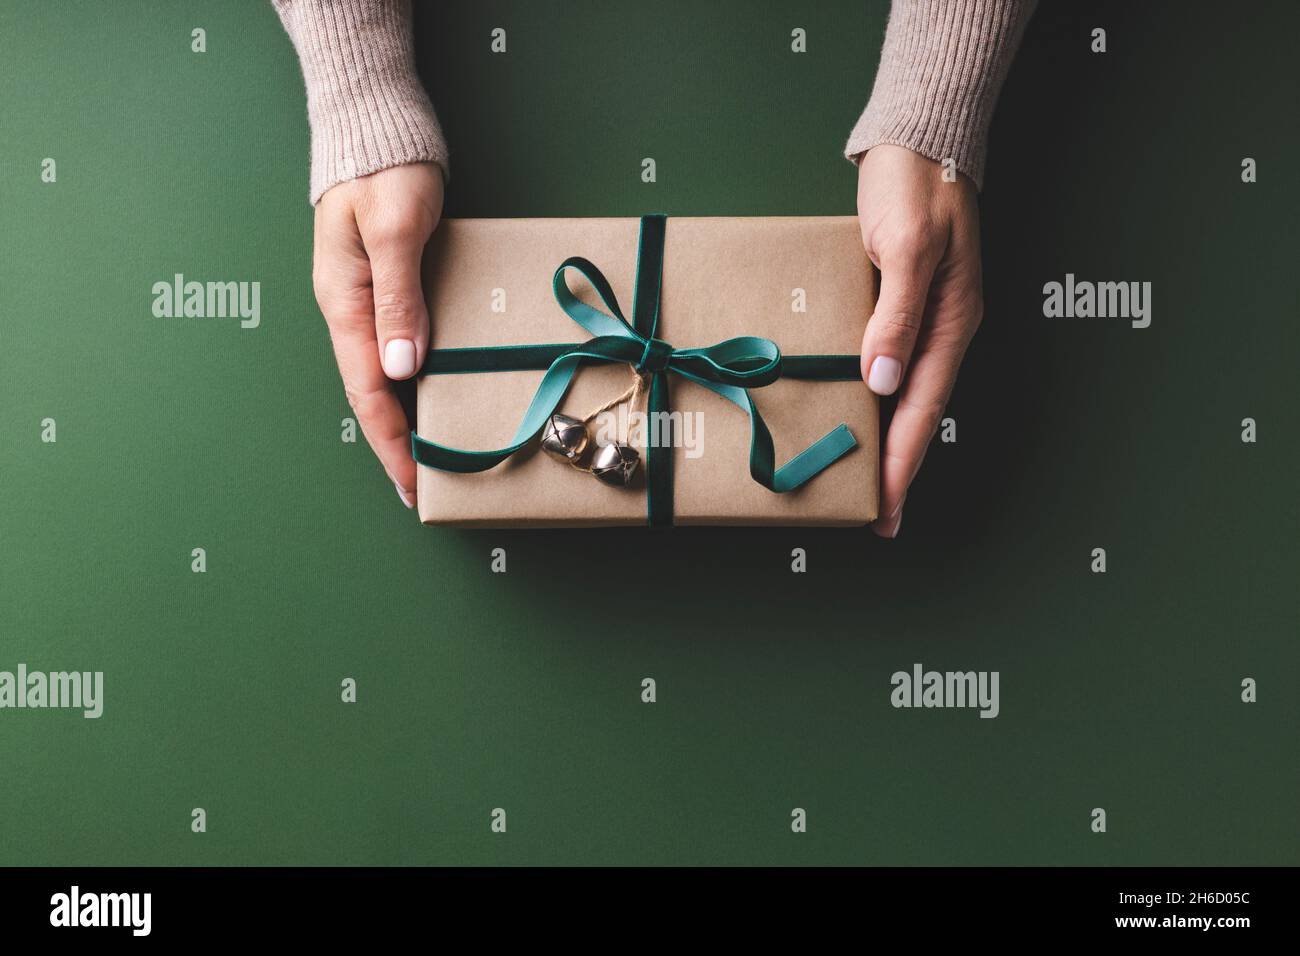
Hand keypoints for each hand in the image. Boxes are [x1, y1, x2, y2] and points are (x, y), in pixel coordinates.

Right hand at [312, 163, 443, 507]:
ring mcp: (368, 301)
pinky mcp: (389, 288)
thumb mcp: (394, 229)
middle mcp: (352, 310)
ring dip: (408, 415)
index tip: (412, 484)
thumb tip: (401, 368)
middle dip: (398, 442)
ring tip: (436, 455)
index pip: (367, 390)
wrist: (378, 126)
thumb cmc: (385, 168)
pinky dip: (417, 381)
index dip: (390, 442)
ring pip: (386, 374)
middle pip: (373, 392)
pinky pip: (400, 347)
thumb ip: (397, 298)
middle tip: (428, 486)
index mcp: (345, 302)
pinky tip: (438, 396)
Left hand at [856, 145, 982, 537]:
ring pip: (906, 396)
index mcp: (952, 322)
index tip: (885, 507)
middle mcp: (943, 329)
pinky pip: (891, 366)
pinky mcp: (904, 305)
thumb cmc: (916, 185)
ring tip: (867, 485)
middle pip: (918, 414)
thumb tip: (882, 383)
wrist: (919, 138)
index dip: (902, 462)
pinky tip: (858, 416)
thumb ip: (897, 316)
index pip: (923, 410)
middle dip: (898, 469)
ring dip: (888, 440)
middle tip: (877, 519)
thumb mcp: (908, 247)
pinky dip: (877, 401)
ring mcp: (926, 319)